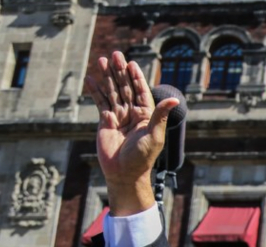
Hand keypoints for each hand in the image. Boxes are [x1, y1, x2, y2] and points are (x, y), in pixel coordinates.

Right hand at [84, 51, 178, 214]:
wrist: (124, 173)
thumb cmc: (142, 157)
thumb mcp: (154, 135)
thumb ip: (160, 115)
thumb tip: (174, 99)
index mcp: (146, 115)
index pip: (141, 91)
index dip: (136, 77)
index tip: (131, 63)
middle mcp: (133, 113)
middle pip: (125, 87)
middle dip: (120, 71)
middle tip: (115, 54)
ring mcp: (119, 116)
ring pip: (112, 92)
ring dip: (107, 77)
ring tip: (102, 60)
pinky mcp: (106, 122)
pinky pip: (100, 103)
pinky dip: (95, 91)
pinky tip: (90, 79)